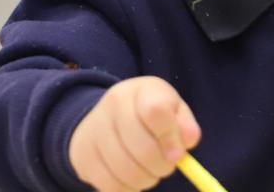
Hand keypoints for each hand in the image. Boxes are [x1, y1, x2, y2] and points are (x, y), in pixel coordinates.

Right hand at [69, 76, 201, 190]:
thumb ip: (184, 123)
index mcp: (139, 90)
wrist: (105, 118)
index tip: (178, 154)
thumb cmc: (148, 114)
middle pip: (143, 148)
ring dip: (147, 179)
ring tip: (150, 170)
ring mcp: (93, 131)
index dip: (171, 138)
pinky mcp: (83, 157)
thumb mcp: (171, 109)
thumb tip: (190, 139)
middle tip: (167, 165)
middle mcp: (112, 106)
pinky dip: (129, 188)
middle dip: (162, 165)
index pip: (156, 112)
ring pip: (127, 171)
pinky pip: (111, 185)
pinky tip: (133, 176)